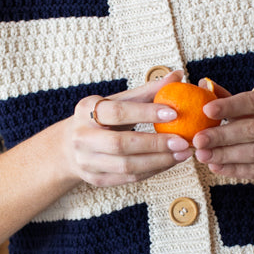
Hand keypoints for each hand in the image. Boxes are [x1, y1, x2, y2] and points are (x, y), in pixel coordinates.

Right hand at [66, 71, 191, 187]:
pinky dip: (152, 171)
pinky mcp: (95, 178)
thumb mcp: (117, 101)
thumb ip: (147, 91)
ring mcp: (86, 161)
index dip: (146, 113)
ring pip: (126, 166)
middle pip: (120, 144)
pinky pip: (128, 178)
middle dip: (155, 144)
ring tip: (181, 153)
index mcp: (86, 110)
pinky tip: (169, 162)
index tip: (174, 112)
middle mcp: (82, 137)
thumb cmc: (102, 119)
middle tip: (182, 141)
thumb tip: (177, 75)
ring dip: (158, 161)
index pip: (117, 112)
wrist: (70, 147)